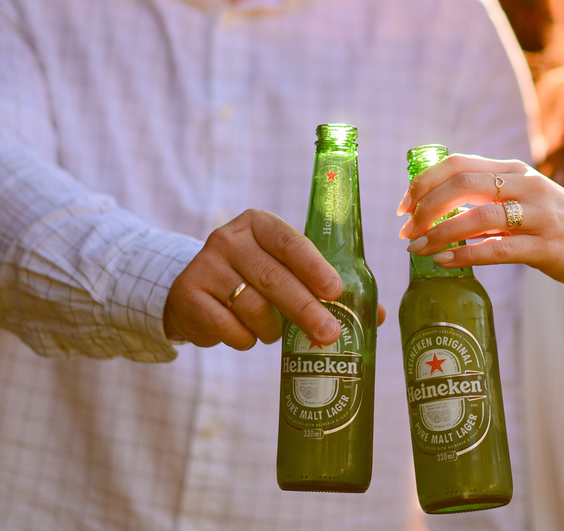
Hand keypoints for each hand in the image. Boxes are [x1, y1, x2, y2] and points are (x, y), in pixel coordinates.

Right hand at [165, 209, 385, 351]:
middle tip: (330, 333)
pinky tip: (247, 334)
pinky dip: (246, 339)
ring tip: (274, 331)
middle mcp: (229, 238)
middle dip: (306, 309)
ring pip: (253, 306)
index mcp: (259, 224)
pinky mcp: (188, 295)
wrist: (192, 291)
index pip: (291, 241)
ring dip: (272, 328)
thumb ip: (323, 285)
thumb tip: (375, 314)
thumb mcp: (284, 270)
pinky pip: (228, 327)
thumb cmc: (252, 279)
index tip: (336, 291)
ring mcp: (205, 265)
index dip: (314, 267)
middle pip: (274, 277)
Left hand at [398, 155, 563, 292]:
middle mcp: (525, 186)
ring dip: (439, 234)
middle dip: (425, 207)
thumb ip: (487, 194)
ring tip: (418, 249)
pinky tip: (445, 262)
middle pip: (462, 185)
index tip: (403, 205)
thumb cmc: (555, 220)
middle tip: (407, 230)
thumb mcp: (523, 195)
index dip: (423, 182)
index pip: (458, 164)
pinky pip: (496, 250)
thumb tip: (435, 202)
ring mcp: (538, 216)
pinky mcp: (545, 247)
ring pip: (477, 218)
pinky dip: (465, 255)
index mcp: (514, 170)